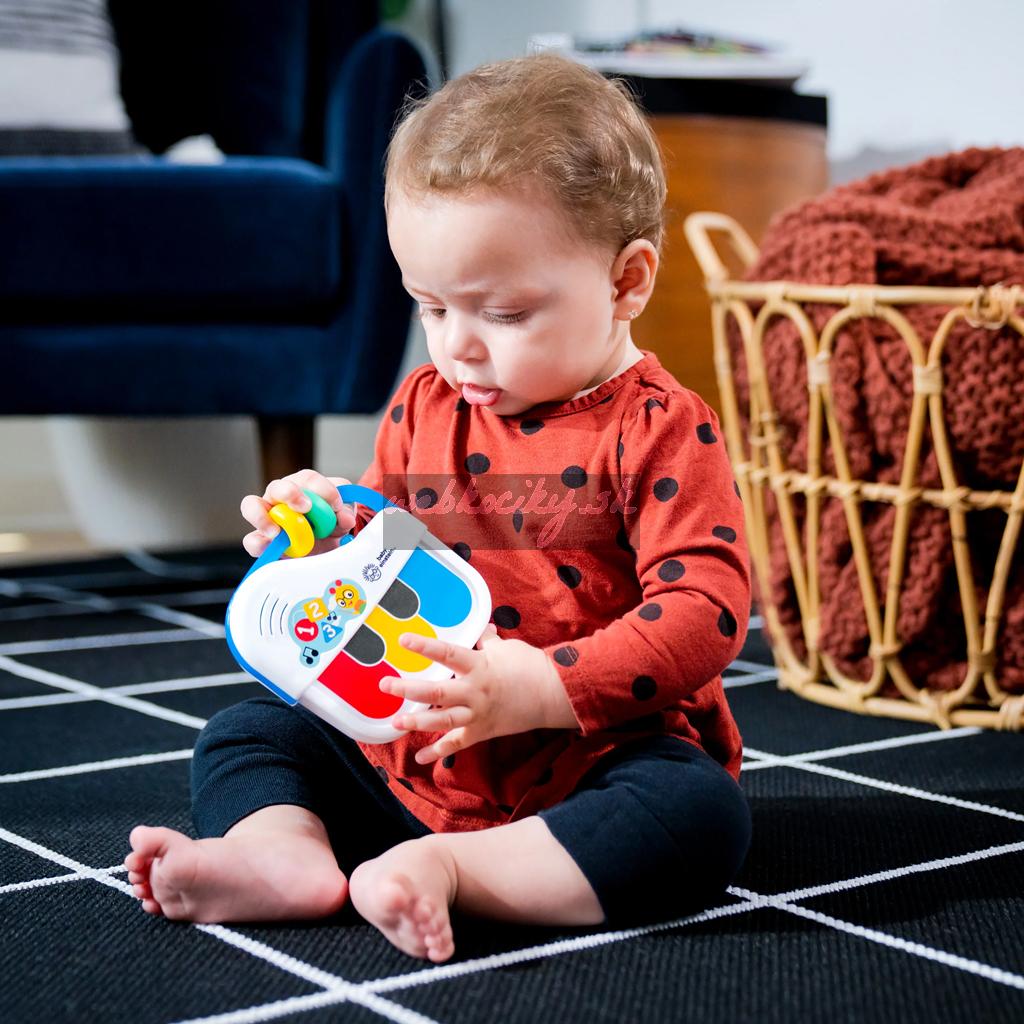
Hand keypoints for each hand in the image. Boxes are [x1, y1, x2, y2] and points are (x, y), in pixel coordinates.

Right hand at [240, 469, 355, 556]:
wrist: (326, 544)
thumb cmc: (331, 520)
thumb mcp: (343, 513)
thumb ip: (345, 512)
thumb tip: (344, 518)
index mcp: (303, 485)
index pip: (308, 479)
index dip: (322, 490)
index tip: (336, 505)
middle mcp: (281, 497)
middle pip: (277, 487)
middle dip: (289, 494)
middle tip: (305, 507)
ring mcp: (267, 516)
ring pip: (251, 505)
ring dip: (263, 517)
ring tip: (277, 531)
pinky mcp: (263, 540)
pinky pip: (252, 540)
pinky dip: (259, 543)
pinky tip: (271, 547)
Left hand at [380, 625, 578, 764]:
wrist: (553, 695)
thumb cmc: (530, 667)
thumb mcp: (507, 648)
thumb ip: (488, 641)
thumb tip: (482, 628)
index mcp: (479, 666)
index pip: (447, 653)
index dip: (424, 646)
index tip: (402, 641)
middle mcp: (474, 691)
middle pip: (436, 690)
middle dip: (408, 688)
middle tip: (385, 685)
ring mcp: (477, 713)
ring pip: (443, 719)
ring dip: (417, 721)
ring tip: (395, 723)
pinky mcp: (482, 731)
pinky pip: (457, 744)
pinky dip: (438, 752)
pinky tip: (421, 757)